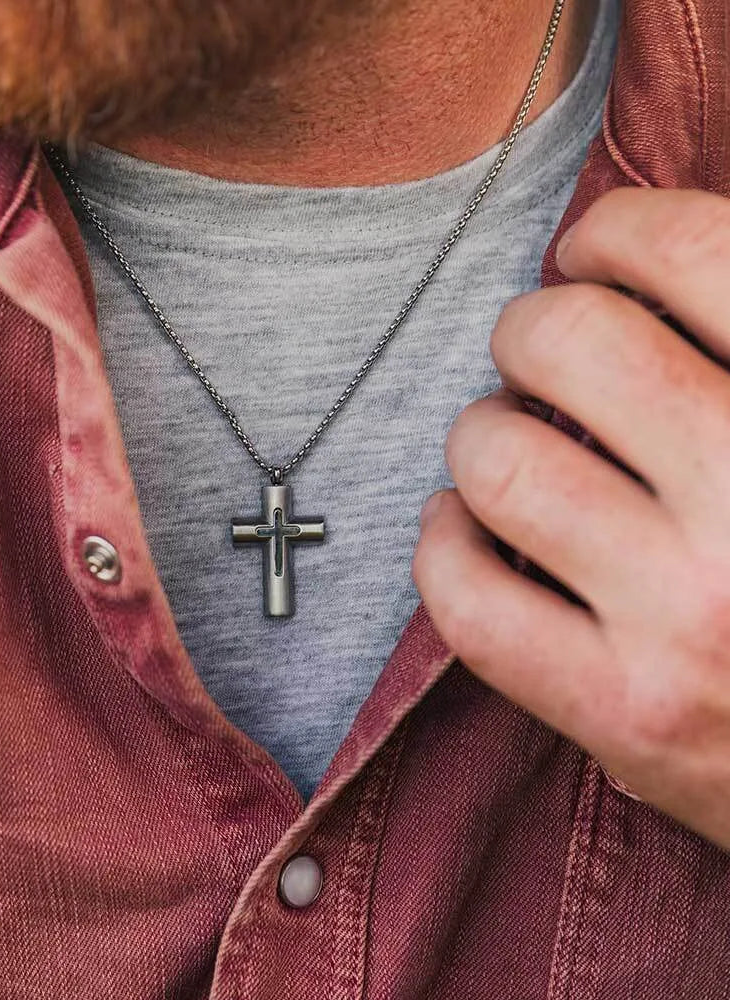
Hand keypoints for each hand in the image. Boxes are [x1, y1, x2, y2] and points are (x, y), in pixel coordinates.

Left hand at [413, 188, 729, 848]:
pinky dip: (442, 547)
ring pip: (498, 461)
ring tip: (507, 443)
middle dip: (533, 329)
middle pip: (569, 342)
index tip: (595, 251)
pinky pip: (467, 602)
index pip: (697, 253)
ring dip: (482, 434)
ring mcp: (691, 621)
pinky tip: (464, 526)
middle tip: (541, 352)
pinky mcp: (626, 716)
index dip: (620, 231)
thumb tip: (651, 255)